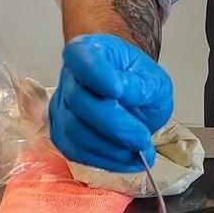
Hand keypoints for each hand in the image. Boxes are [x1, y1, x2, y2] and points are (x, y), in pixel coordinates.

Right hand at [48, 34, 173, 171]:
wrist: (130, 93)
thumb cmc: (138, 80)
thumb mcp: (152, 78)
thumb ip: (139, 84)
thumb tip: (121, 93)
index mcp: (86, 51)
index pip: (80, 57)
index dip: (95, 74)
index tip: (118, 90)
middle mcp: (68, 77)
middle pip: (78, 101)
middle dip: (113, 125)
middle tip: (142, 139)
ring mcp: (61, 107)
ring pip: (74, 131)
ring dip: (109, 148)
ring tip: (140, 153)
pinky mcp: (63, 134)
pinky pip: (76, 152)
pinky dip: (104, 160)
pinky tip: (127, 161)